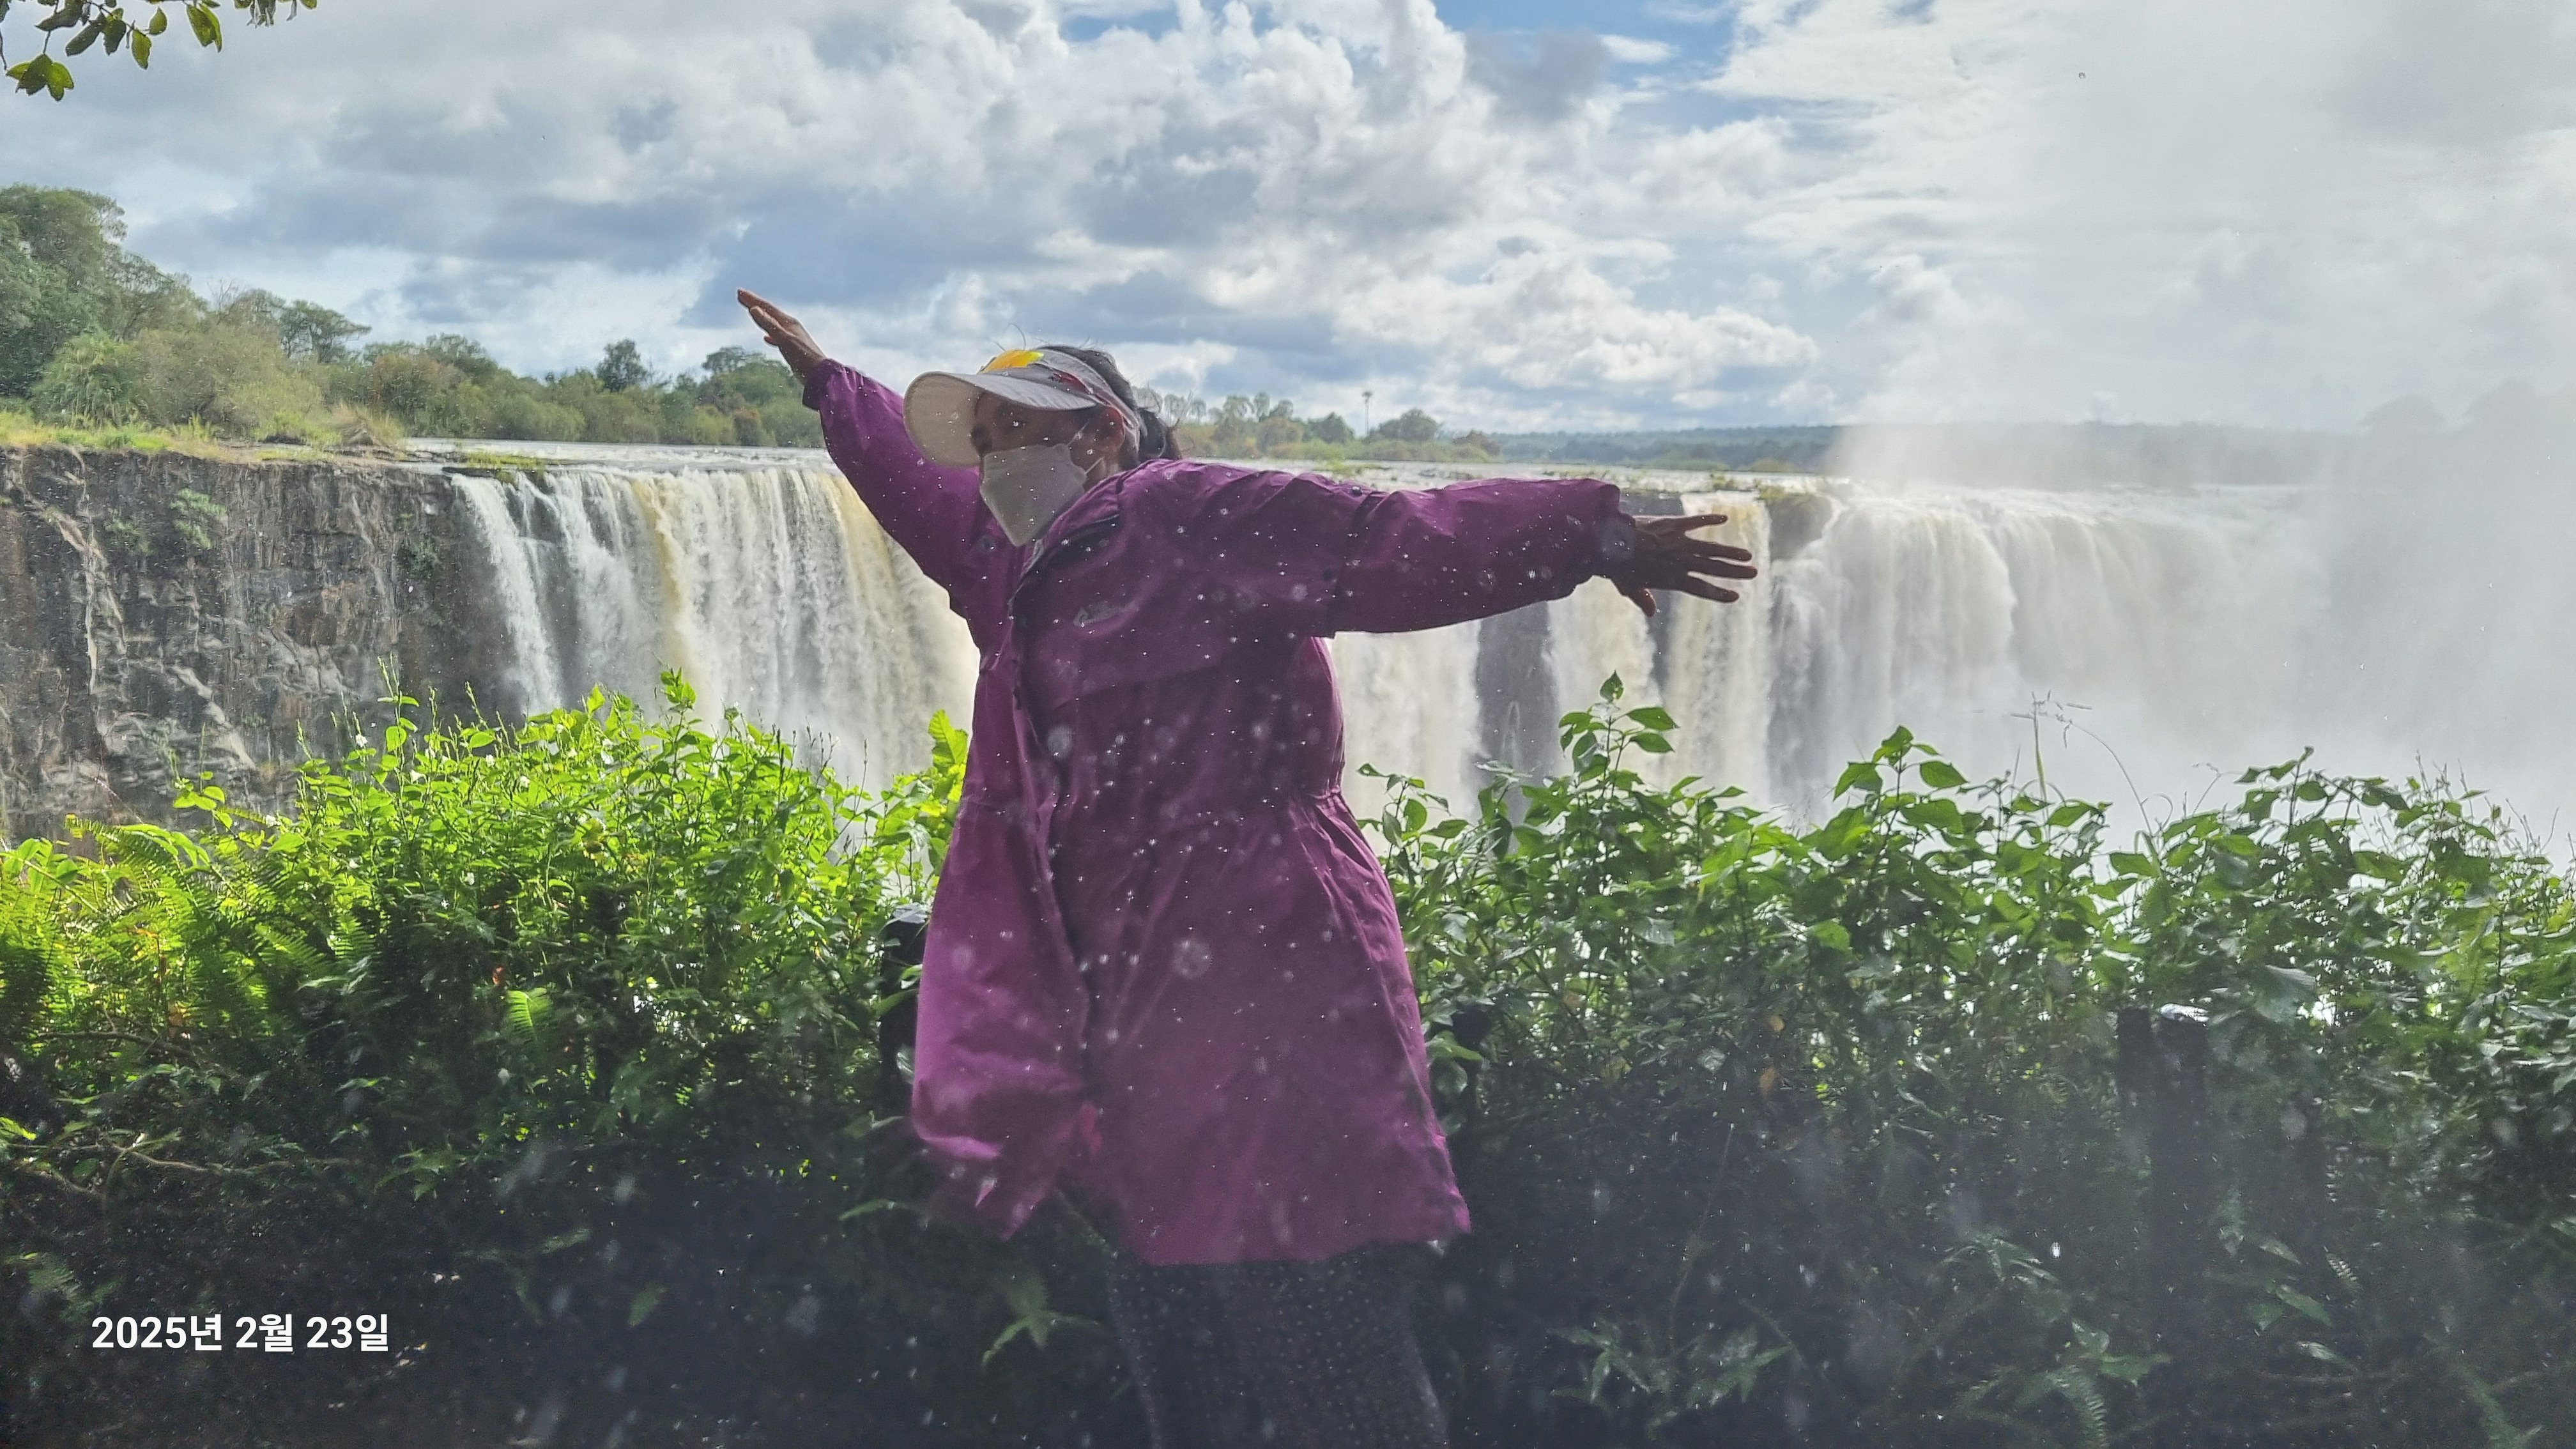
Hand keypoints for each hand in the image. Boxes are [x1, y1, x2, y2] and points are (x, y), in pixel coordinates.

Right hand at [737, 288, 825, 378]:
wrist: (821, 375)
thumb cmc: (803, 357)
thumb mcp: (784, 340)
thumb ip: (769, 325)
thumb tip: (754, 309)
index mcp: (788, 322)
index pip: (766, 307)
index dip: (752, 300)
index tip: (739, 292)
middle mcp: (790, 327)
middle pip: (769, 312)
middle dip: (755, 304)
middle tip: (741, 295)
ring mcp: (792, 337)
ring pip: (773, 323)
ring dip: (761, 317)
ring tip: (751, 311)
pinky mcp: (792, 348)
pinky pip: (777, 337)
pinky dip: (770, 334)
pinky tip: (766, 338)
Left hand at [1608, 512, 1758, 616]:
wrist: (1604, 543)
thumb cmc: (1614, 567)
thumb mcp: (1627, 587)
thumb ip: (1642, 598)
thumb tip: (1651, 612)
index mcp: (1668, 579)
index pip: (1700, 589)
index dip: (1718, 593)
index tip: (1735, 596)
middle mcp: (1677, 562)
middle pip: (1711, 569)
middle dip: (1734, 572)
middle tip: (1753, 573)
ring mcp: (1675, 542)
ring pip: (1708, 549)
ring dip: (1729, 551)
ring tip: (1747, 554)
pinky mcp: (1670, 525)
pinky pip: (1692, 521)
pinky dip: (1708, 519)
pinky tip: (1724, 517)